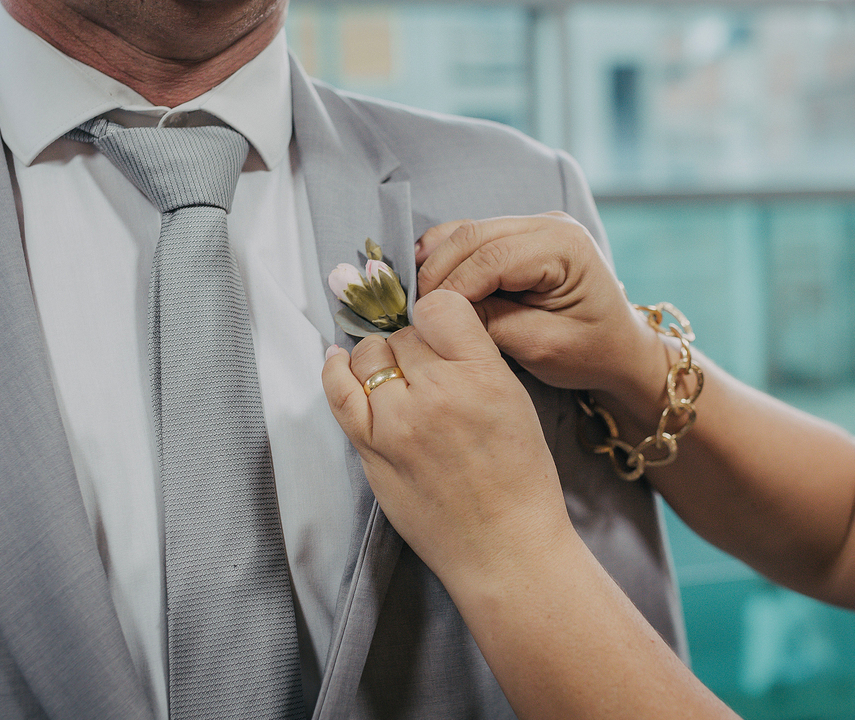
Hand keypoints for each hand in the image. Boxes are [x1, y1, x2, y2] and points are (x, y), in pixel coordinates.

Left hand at [321, 289, 573, 590]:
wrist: (505, 547)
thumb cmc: (519, 479)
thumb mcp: (514, 400)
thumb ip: (474, 359)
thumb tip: (430, 331)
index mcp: (482, 374)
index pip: (440, 306)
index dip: (437, 316)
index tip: (439, 331)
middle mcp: (437, 392)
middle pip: (403, 334)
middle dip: (412, 345)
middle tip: (426, 371)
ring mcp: (398, 422)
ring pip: (368, 356)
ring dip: (379, 359)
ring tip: (396, 379)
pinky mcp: (371, 449)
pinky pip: (337, 392)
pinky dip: (335, 371)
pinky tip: (339, 363)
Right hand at [416, 212, 669, 413]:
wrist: (621, 349)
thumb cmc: (591, 353)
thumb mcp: (542, 346)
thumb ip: (491, 324)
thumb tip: (439, 312)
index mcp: (564, 247)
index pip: (490, 258)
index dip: (450, 288)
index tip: (424, 320)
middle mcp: (551, 224)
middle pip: (473, 235)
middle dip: (436, 272)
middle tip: (412, 311)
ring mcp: (536, 224)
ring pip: (468, 231)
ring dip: (437, 261)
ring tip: (416, 298)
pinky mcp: (523, 234)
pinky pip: (475, 237)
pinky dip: (448, 257)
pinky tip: (429, 283)